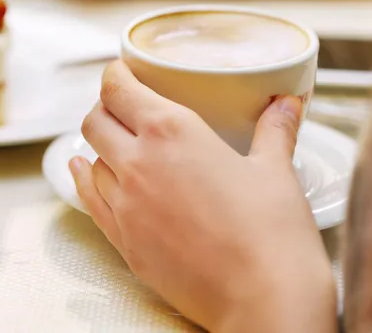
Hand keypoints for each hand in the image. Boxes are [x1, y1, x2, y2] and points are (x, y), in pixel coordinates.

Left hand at [71, 61, 335, 331]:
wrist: (262, 300)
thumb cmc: (272, 234)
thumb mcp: (276, 171)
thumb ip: (275, 131)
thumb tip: (286, 105)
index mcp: (171, 131)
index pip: (118, 88)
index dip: (115, 74)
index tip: (122, 71)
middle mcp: (137, 162)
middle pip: (95, 120)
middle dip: (105, 107)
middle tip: (122, 106)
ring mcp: (124, 204)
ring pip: (90, 159)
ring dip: (100, 146)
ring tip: (116, 142)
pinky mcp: (123, 241)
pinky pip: (89, 200)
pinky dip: (85, 180)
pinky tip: (85, 172)